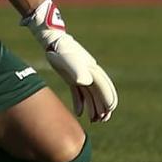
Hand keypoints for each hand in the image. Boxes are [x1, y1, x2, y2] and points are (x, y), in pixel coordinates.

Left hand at [23, 0, 118, 121]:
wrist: (52, 41)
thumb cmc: (60, 50)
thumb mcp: (68, 59)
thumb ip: (77, 69)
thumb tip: (85, 82)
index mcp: (91, 69)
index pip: (103, 86)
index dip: (107, 97)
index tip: (110, 109)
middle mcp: (89, 73)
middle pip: (99, 92)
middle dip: (103, 106)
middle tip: (103, 119)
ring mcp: (81, 75)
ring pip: (90, 94)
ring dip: (93, 107)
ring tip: (94, 120)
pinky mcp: (71, 78)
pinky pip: (79, 92)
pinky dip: (80, 102)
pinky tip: (80, 113)